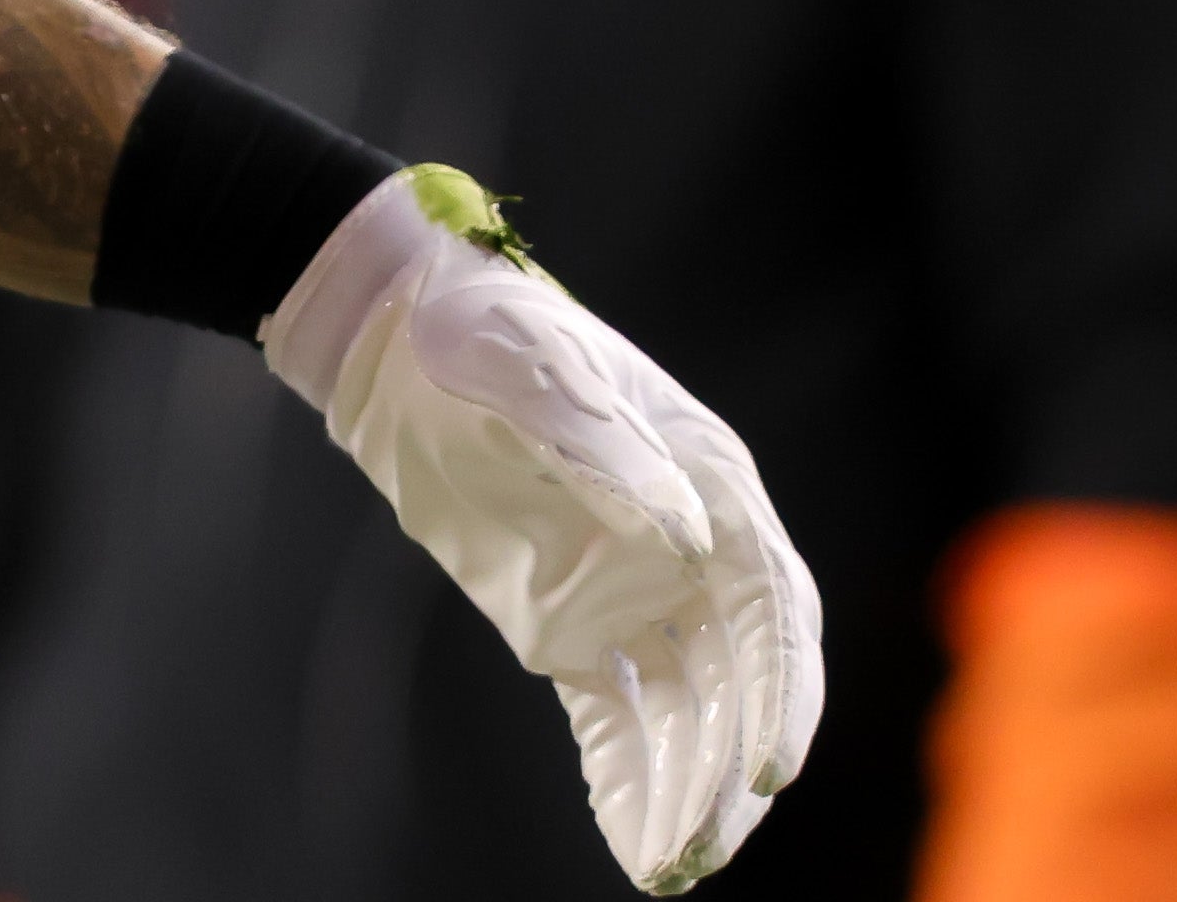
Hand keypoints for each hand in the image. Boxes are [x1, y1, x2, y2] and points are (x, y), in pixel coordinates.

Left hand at [261, 170, 823, 888]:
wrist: (396, 338)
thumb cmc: (481, 328)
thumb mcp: (537, 368)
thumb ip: (609, 447)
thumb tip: (685, 532)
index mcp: (712, 484)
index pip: (771, 606)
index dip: (779, 690)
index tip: (767, 766)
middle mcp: (690, 550)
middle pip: (739, 678)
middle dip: (734, 766)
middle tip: (709, 844)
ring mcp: (631, 593)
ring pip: (683, 710)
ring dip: (686, 788)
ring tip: (672, 865)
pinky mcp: (568, 626)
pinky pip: (613, 716)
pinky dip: (627, 778)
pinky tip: (631, 841)